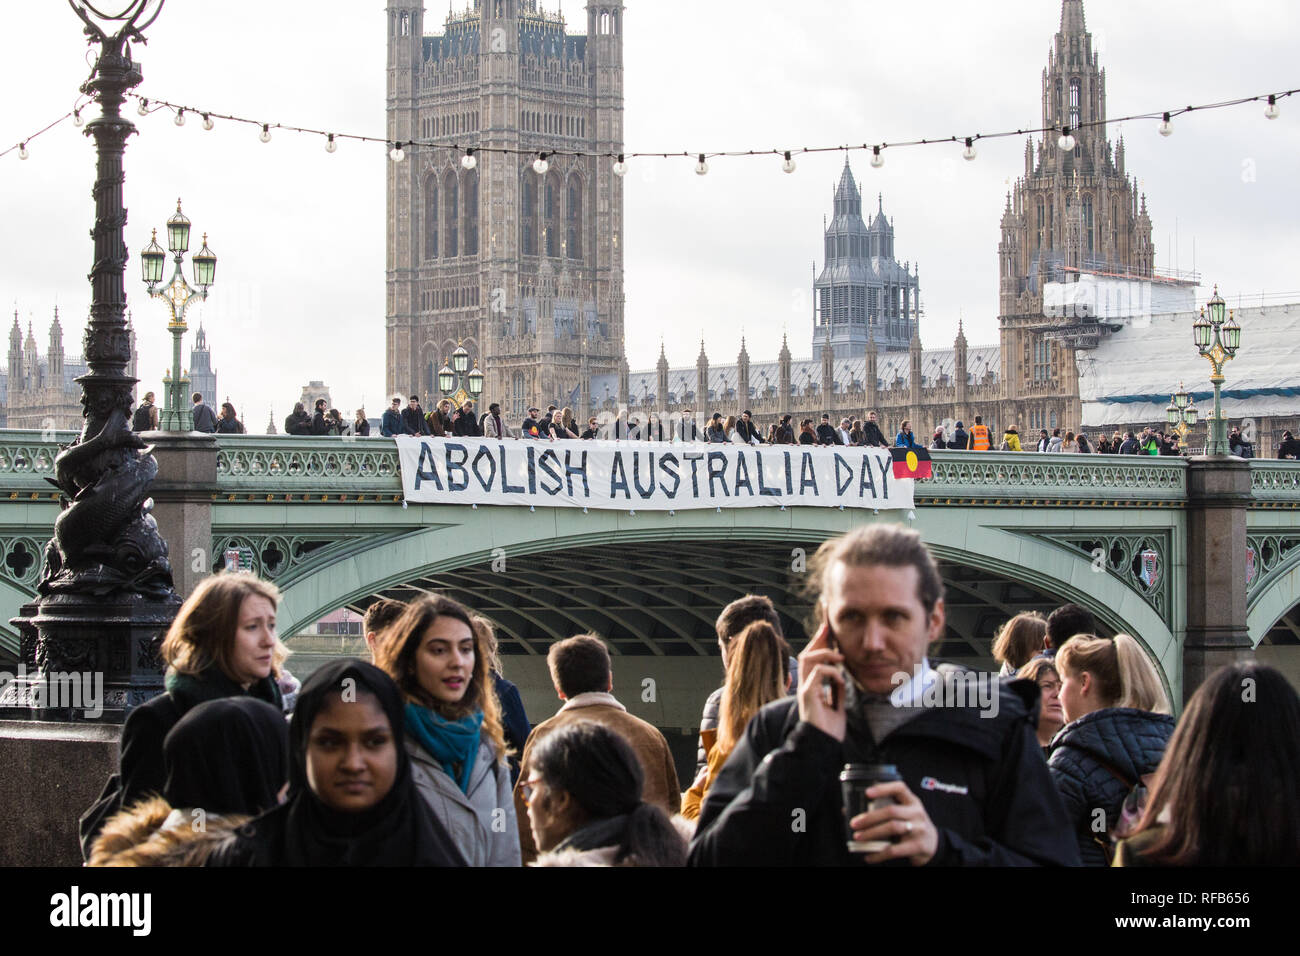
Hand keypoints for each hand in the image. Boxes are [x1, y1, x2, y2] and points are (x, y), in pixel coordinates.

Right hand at [797, 622, 845, 741]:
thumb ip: (836, 691)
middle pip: (807, 654)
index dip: (818, 644)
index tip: (827, 630)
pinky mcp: (808, 694)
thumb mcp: (837, 705)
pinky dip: (831, 671)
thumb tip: (841, 677)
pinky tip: (840, 678)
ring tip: (840, 656)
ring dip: (825, 653)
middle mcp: (805, 686)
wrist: (824, 745)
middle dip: (818, 640)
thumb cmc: (829, 730)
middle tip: (828, 628)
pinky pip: (817, 673)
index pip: (812, 660)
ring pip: (808, 659)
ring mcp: (805, 689)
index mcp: (811, 687)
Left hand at [849, 780, 938, 865]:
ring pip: (892, 828)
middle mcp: (916, 813)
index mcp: (912, 801)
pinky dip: (879, 854)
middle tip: (855, 823)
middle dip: (870, 817)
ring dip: (872, 833)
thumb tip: (848, 811)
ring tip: (859, 837)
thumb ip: (883, 809)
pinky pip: (895, 850)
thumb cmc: (912, 825)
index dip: (883, 788)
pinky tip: (869, 856)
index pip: (899, 788)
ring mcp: (918, 829)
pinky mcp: (917, 846)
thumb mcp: (905, 813)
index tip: (867, 792)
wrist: (934, 845)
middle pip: (891, 811)